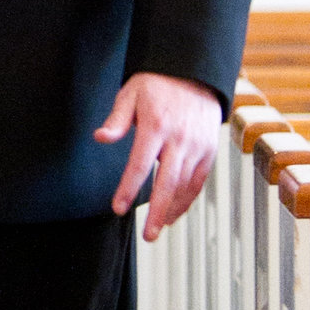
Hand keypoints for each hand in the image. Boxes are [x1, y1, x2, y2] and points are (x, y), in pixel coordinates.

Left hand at [93, 71, 221, 239]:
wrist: (195, 73)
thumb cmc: (156, 84)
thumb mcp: (131, 94)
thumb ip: (116, 119)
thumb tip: (100, 138)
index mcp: (157, 125)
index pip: (141, 164)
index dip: (129, 189)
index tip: (118, 208)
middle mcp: (181, 138)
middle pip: (168, 182)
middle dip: (158, 212)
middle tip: (148, 236)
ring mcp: (198, 146)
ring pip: (185, 185)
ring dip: (172, 209)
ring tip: (158, 228)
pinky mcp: (209, 150)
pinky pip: (199, 180)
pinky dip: (187, 199)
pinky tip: (174, 213)